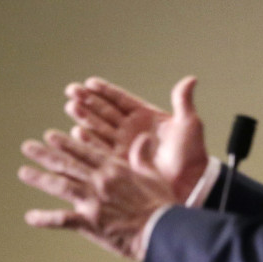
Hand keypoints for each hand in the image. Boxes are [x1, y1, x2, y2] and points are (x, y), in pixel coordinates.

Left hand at [20, 124, 179, 259]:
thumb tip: (143, 138)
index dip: (66, 143)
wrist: (162, 230)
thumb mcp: (154, 175)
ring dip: (40, 178)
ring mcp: (92, 201)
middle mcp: (100, 181)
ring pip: (60, 185)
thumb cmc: (162, 204)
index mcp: (115, 169)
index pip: (85, 152)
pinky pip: (62, 219)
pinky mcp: (90, 222)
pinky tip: (30, 217)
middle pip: (68, 164)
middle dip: (45, 154)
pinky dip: (45, 218)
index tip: (51, 135)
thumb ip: (143, 156)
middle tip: (27, 146)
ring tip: (23, 171)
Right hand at [66, 75, 207, 197]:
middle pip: (105, 112)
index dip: (105, 91)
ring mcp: (123, 146)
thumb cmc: (192, 153)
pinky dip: (89, 141)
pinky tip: (77, 132)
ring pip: (99, 128)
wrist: (189, 182)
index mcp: (145, 116)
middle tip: (72, 91)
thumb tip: (191, 79)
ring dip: (84, 118)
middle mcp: (130, 129)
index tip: (90, 83)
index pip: (121, 100)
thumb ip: (183, 102)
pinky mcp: (119, 163)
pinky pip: (101, 149)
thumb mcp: (189, 124)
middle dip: (88, 101)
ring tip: (71, 107)